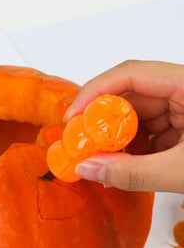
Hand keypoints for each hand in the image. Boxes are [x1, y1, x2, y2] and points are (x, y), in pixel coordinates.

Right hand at [64, 60, 183, 192]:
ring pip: (140, 117)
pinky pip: (152, 133)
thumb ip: (134, 173)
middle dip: (104, 124)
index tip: (73, 117)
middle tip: (81, 145)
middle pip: (133, 97)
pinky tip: (125, 167)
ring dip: (119, 141)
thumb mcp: (180, 172)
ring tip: (103, 162)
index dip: (97, 92)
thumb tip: (88, 168)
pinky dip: (135, 152)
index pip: (132, 74)